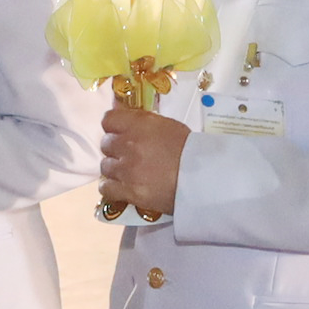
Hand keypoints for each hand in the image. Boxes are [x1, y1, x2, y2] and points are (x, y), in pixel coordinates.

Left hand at [97, 100, 187, 221]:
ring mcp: (126, 168)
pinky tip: (122, 187)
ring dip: (115, 169)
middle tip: (129, 155)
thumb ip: (143, 122)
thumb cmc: (191, 151)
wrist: (203, 178)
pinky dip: (112, 188)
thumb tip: (125, 117)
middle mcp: (129, 144)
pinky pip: (105, 187)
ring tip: (129, 173)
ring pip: (105, 166)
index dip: (113, 127)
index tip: (120, 132)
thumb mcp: (168, 126)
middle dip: (116, 149)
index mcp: (140, 124)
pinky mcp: (128, 191)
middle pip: (106, 144)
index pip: (108, 119)